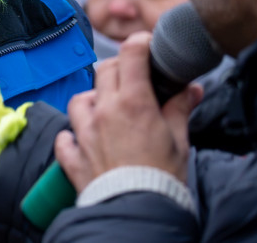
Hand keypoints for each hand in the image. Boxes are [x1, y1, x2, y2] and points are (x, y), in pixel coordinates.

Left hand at [53, 31, 201, 191]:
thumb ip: (180, 109)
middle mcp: (104, 111)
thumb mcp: (180, 141)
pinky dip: (72, 135)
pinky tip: (82, 139)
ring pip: (79, 99)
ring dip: (92, 99)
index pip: (131, 55)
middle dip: (118, 68)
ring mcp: (84, 133)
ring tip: (105, 108)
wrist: (138, 213)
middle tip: (133, 77)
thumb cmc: (162, 178)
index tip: (147, 45)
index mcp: (133, 103)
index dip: (139, 44)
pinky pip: (64, 138)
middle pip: (104, 70)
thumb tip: (192, 88)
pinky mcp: (73, 156)